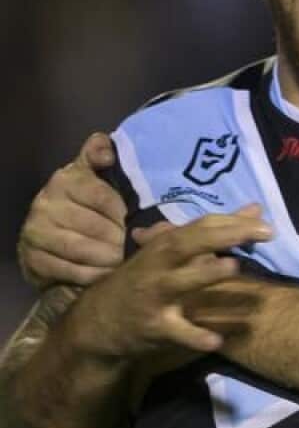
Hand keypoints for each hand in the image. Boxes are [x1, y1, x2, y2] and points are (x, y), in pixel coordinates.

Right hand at [19, 132, 126, 287]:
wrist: (48, 234)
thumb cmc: (84, 202)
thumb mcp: (93, 173)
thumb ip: (101, 154)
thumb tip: (107, 153)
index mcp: (65, 180)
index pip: (102, 196)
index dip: (123, 212)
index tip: (137, 221)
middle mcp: (45, 204)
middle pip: (95, 226)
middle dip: (120, 239)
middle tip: (135, 246)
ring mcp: (36, 232)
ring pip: (81, 249)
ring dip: (108, 258)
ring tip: (124, 261)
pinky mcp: (32, 258)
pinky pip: (67, 270)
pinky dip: (90, 274)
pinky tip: (105, 274)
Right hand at [67, 207, 272, 359]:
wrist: (98, 321)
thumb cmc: (145, 279)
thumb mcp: (172, 252)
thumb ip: (215, 232)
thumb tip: (255, 209)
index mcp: (165, 245)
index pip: (200, 225)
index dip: (233, 222)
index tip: (267, 225)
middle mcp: (158, 266)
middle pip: (187, 244)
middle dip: (223, 236)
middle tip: (264, 233)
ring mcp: (154, 296)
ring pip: (180, 283)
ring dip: (206, 274)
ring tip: (234, 267)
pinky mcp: (154, 328)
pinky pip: (177, 333)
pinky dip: (195, 337)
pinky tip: (217, 340)